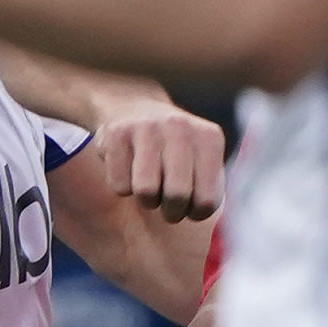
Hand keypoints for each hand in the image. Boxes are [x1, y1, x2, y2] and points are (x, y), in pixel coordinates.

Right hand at [98, 96, 225, 222]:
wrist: (133, 108)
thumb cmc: (174, 149)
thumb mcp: (201, 160)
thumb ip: (211, 188)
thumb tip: (205, 218)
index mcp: (208, 138)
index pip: (207, 200)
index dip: (196, 213)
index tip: (190, 206)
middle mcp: (180, 127)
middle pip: (177, 195)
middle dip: (172, 211)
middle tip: (168, 205)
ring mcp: (146, 127)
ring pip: (146, 191)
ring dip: (147, 200)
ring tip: (151, 187)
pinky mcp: (116, 133)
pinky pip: (119, 185)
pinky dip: (123, 187)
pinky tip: (129, 170)